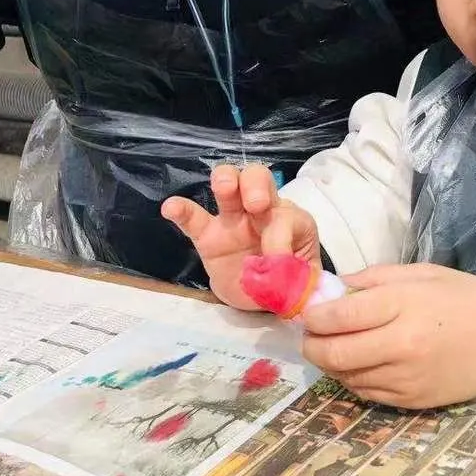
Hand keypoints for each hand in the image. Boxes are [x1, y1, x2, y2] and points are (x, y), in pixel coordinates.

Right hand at [162, 164, 320, 308]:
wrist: (264, 297)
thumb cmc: (289, 280)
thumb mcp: (304, 281)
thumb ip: (302, 281)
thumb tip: (295, 285)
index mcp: (290, 220)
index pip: (287, 217)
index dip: (282, 238)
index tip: (279, 263)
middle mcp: (261, 212)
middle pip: (258, 177)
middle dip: (257, 185)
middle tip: (256, 204)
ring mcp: (232, 221)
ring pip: (229, 184)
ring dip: (226, 180)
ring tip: (224, 188)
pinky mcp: (208, 236)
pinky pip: (194, 218)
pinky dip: (182, 210)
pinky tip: (171, 208)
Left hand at [300, 264, 475, 409]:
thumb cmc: (467, 299)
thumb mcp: (422, 274)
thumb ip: (375, 278)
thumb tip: (333, 287)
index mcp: (404, 307)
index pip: (339, 316)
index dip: (314, 316)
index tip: (309, 312)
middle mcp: (401, 346)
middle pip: (334, 353)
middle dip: (312, 345)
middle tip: (311, 335)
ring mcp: (406, 378)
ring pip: (346, 377)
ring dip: (330, 363)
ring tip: (333, 347)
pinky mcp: (412, 401)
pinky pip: (366, 393)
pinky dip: (352, 379)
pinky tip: (359, 364)